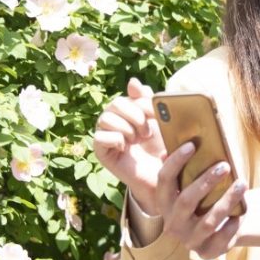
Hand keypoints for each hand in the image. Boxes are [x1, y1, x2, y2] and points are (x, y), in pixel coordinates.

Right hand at [93, 78, 165, 212]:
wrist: (160, 177)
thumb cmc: (161, 149)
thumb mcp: (159, 123)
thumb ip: (148, 102)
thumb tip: (133, 81)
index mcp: (129, 110)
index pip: (129, 95)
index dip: (142, 101)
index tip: (155, 113)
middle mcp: (114, 120)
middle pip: (115, 103)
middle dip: (134, 115)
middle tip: (146, 131)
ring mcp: (106, 135)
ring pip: (105, 118)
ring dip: (125, 128)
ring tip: (137, 140)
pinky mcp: (100, 151)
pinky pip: (99, 137)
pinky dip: (115, 139)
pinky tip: (125, 147)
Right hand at [156, 141, 247, 259]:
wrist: (221, 226)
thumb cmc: (206, 197)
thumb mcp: (194, 182)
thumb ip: (188, 165)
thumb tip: (187, 135)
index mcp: (164, 202)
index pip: (164, 180)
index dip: (175, 162)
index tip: (192, 144)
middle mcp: (172, 223)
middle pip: (187, 201)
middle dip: (206, 181)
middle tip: (225, 165)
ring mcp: (189, 240)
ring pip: (208, 221)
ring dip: (227, 201)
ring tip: (242, 183)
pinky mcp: (207, 252)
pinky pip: (221, 240)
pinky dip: (233, 225)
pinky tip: (242, 213)